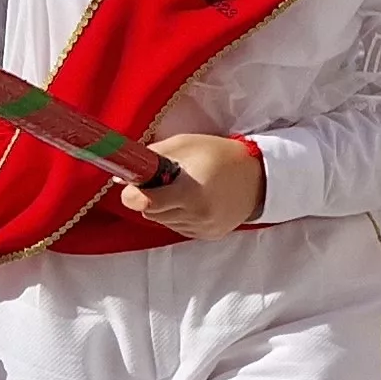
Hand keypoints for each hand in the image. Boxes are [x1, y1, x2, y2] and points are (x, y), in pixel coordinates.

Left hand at [115, 133, 262, 238]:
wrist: (259, 177)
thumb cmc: (220, 154)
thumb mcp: (185, 144)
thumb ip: (151, 156)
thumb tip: (122, 173)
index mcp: (189, 192)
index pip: (142, 202)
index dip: (134, 192)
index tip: (140, 182)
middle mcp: (195, 215)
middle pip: (149, 212)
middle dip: (149, 197)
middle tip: (165, 181)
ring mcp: (202, 228)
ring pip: (162, 221)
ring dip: (164, 207)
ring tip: (183, 190)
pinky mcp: (208, 235)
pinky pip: (178, 227)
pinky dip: (179, 215)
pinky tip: (194, 201)